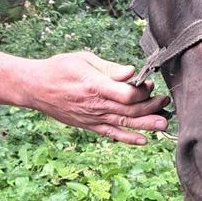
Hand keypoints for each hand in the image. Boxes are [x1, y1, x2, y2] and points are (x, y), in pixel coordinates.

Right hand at [26, 51, 168, 143]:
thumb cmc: (60, 68)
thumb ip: (109, 68)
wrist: (36, 88)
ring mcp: (93, 118)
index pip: (126, 95)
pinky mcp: (89, 125)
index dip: (142, 92)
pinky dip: (128, 139)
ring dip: (146, 125)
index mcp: (95, 85)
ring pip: (124, 124)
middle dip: (151, 107)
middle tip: (165, 102)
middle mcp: (95, 105)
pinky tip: (144, 140)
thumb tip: (131, 72)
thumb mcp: (84, 59)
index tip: (148, 84)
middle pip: (130, 111)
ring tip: (164, 123)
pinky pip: (112, 134)